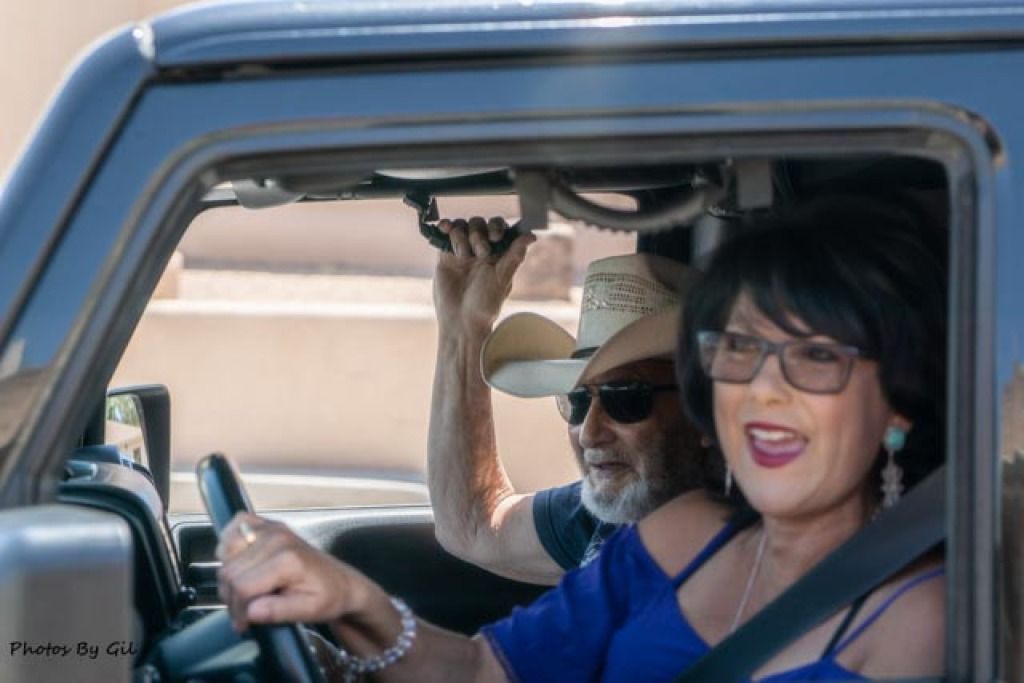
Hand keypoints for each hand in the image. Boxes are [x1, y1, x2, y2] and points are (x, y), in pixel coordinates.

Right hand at [216, 513, 368, 632]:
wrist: (341, 581)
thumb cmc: (328, 596)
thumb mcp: (310, 611)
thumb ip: (280, 611)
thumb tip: (251, 611)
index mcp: (288, 560)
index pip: (242, 587)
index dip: (239, 610)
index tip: (244, 624)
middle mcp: (276, 538)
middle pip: (230, 572)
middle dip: (232, 597)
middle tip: (245, 612)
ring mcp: (271, 528)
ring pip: (225, 554)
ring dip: (229, 576)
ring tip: (246, 591)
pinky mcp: (266, 523)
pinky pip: (234, 528)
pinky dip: (229, 546)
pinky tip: (243, 563)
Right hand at [433, 216, 534, 332]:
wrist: (460, 321)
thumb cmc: (485, 305)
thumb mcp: (503, 279)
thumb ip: (515, 255)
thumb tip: (531, 236)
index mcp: (497, 254)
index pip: (498, 228)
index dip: (496, 227)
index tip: (496, 237)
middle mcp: (480, 250)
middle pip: (478, 224)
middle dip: (479, 234)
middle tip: (481, 254)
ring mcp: (462, 251)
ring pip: (461, 227)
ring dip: (462, 236)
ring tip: (463, 256)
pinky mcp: (445, 255)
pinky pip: (445, 234)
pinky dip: (445, 227)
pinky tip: (444, 228)